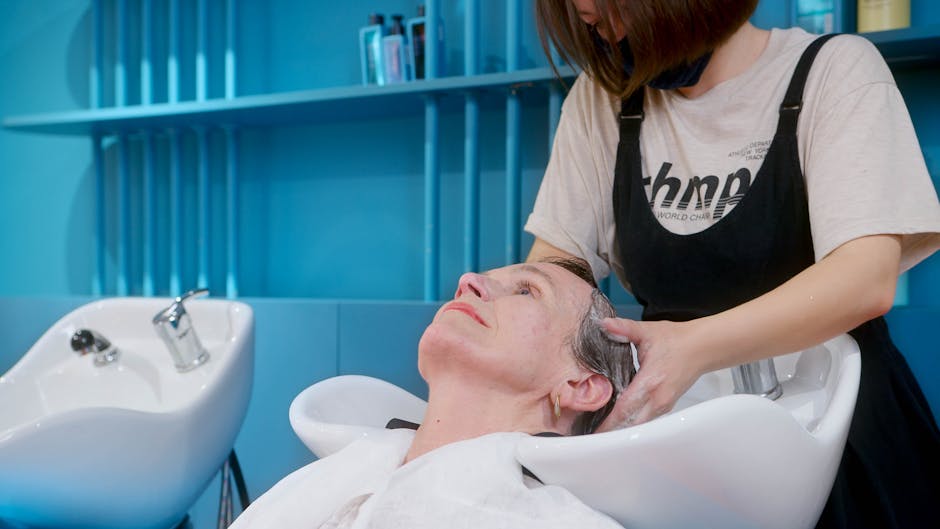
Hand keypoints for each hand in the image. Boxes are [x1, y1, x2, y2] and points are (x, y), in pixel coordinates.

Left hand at [596, 317, 705, 431]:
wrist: (701, 347)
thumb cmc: (676, 340)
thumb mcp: (647, 331)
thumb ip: (624, 328)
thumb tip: (604, 324)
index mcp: (651, 381)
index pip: (625, 408)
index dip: (608, 421)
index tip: (592, 429)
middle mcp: (658, 398)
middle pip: (630, 424)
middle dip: (610, 430)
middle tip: (589, 433)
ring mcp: (663, 405)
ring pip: (638, 426)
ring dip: (620, 428)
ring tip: (599, 430)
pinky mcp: (666, 406)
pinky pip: (645, 421)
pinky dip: (630, 423)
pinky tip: (616, 421)